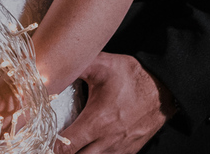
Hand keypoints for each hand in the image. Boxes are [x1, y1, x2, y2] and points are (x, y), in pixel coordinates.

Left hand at [55, 53, 173, 153]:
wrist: (164, 88)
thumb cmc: (132, 76)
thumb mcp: (101, 65)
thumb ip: (75, 65)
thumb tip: (53, 63)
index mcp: (98, 121)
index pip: (67, 147)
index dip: (53, 145)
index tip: (45, 137)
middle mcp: (109, 139)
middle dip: (64, 153)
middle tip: (55, 142)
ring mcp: (120, 148)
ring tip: (71, 144)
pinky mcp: (130, 150)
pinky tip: (88, 145)